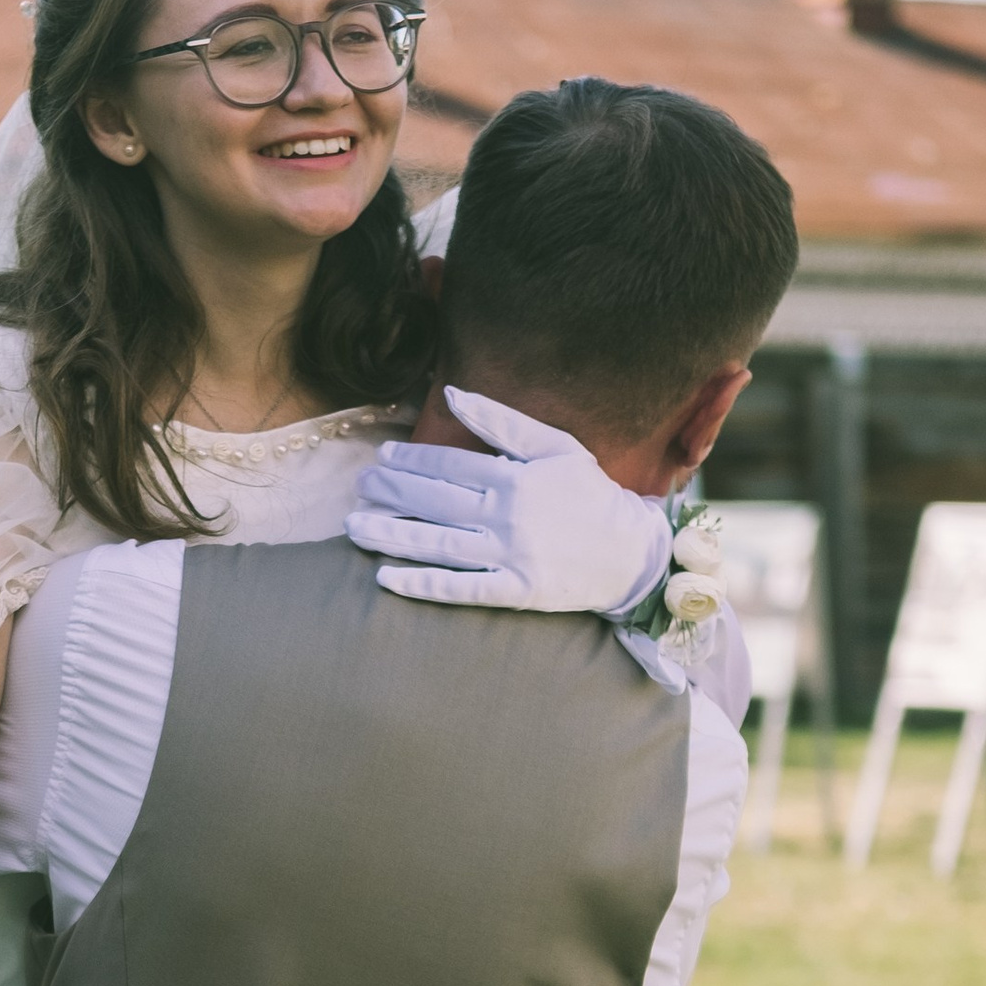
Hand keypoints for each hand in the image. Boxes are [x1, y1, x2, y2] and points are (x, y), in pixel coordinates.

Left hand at [347, 389, 672, 616]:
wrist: (631, 552)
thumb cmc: (590, 495)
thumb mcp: (555, 446)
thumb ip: (502, 421)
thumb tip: (453, 393)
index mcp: (514, 476)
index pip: (450, 464)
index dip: (412, 459)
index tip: (383, 456)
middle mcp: (507, 515)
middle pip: (435, 501)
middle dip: (392, 492)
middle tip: (361, 487)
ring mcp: (510, 555)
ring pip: (438, 543)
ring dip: (392, 535)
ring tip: (355, 528)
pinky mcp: (516, 592)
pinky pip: (460, 589)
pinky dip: (422, 584)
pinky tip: (387, 578)